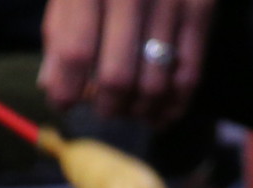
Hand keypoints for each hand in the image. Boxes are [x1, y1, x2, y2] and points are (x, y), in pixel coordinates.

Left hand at [40, 0, 216, 123]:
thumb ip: (59, 30)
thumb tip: (51, 86)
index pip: (74, 53)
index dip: (67, 91)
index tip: (65, 102)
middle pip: (117, 78)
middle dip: (107, 107)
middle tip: (103, 106)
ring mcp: (169, 0)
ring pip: (154, 84)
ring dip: (139, 111)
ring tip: (130, 109)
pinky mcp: (200, 7)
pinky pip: (189, 75)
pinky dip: (174, 105)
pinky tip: (161, 113)